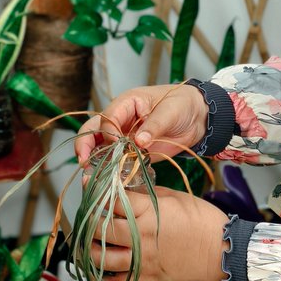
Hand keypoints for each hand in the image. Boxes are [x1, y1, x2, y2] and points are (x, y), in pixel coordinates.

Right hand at [76, 85, 207, 166]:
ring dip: (93, 158)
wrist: (197, 118)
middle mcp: (121, 119)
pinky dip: (109, 167)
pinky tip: (106, 177)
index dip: (109, 131)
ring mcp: (124, 135)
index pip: (108, 117)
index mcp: (127, 102)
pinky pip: (115, 159)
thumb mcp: (171, 111)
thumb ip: (154, 125)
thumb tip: (139, 141)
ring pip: (100, 145)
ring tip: (89, 172)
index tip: (117, 144)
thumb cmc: (183, 104)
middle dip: (86, 144)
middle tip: (83, 160)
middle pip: (94, 129)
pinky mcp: (131, 151)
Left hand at [90, 186, 227, 280]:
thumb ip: (148, 193)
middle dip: (89, 220)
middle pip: (102, 229)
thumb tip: (128, 188)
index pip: (113, 200)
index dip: (97, 190)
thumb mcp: (176, 197)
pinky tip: (100, 272)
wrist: (222, 251)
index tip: (88, 183)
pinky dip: (106, 280)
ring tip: (86, 244)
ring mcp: (143, 259)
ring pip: (104, 259)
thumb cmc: (202, 220)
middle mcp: (141, 236)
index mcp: (149, 212)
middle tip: (85, 214)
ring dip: (89, 252)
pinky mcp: (148, 277)